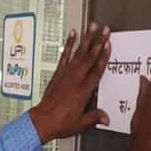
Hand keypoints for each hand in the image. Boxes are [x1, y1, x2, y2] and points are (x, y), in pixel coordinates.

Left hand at [29, 23, 111, 143]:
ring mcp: (65, 75)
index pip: (96, 70)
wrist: (42, 122)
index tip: (109, 45)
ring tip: (92, 26)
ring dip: (86, 39)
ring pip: (78, 54)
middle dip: (98, 42)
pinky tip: (72, 35)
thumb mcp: (81, 123)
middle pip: (89, 57)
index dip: (103, 56)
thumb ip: (94, 118)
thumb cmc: (60, 123)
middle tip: (105, 29)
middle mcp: (75, 80)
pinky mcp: (58, 74)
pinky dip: (69, 45)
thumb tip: (106, 118)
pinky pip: (64, 56)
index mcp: (83, 91)